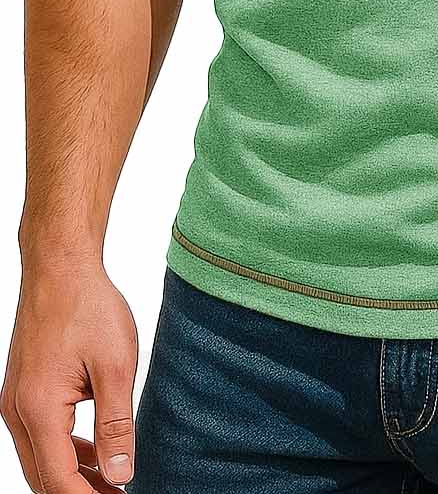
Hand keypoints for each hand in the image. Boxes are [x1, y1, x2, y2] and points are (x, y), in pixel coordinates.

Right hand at [1, 261, 137, 490]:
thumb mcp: (115, 366)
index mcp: (39, 410)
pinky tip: (93, 450)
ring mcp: (16, 400)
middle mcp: (18, 411)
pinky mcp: (23, 389)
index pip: (59, 480)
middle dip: (80, 492)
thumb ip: (117, 424)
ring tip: (111, 481)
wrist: (61, 268)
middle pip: (44, 476)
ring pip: (40, 457)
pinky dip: (65, 450)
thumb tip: (119, 474)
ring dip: (73, 474)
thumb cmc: (88, 307)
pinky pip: (39, 435)